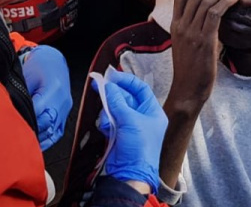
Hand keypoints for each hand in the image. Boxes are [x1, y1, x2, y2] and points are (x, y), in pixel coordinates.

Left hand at [21, 45, 71, 150]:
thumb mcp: (26, 77)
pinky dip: (46, 140)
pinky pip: (57, 133)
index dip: (26, 121)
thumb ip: (20, 94)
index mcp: (54, 88)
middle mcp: (63, 100)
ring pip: (53, 131)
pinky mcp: (65, 115)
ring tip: (23, 144)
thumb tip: (10, 111)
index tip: (12, 128)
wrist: (52, 61)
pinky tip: (36, 144)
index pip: (39, 112)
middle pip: (47, 124)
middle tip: (14, 138)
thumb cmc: (38, 66)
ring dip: (39, 139)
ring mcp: (66, 109)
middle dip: (31, 132)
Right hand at [92, 68, 167, 193]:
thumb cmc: (139, 150)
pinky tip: (106, 129)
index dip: (126, 80)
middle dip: (112, 94)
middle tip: (98, 85)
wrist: (130, 174)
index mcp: (152, 112)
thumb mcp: (130, 121)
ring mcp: (130, 125)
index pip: (140, 89)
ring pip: (114, 108)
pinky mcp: (119, 133)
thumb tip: (108, 86)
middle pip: (125, 97)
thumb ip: (117, 101)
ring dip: (108, 111)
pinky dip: (106, 122)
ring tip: (107, 120)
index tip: (111, 75)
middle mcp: (142, 117)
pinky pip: (109, 120)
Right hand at [167, 0, 241, 110]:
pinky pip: (214, 14)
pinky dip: (225, 2)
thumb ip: (197, 28)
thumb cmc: (191, 69)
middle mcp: (182, 25)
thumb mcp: (188, 44)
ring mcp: (191, 32)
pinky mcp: (204, 40)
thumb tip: (213, 16)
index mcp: (176, 25)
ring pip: (206, 1)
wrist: (187, 89)